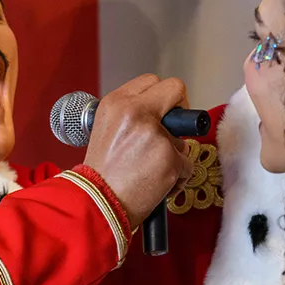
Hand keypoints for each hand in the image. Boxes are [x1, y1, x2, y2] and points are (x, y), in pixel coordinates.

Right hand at [83, 74, 193, 228]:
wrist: (97, 203)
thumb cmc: (101, 174)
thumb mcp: (106, 130)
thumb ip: (131, 116)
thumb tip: (160, 115)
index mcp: (117, 103)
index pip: (152, 81)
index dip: (162, 97)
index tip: (164, 112)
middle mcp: (134, 112)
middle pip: (175, 89)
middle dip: (181, 109)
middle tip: (174, 130)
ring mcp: (155, 135)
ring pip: (183, 138)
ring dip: (174, 155)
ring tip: (150, 171)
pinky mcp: (170, 158)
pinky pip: (187, 164)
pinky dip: (176, 178)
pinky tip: (156, 185)